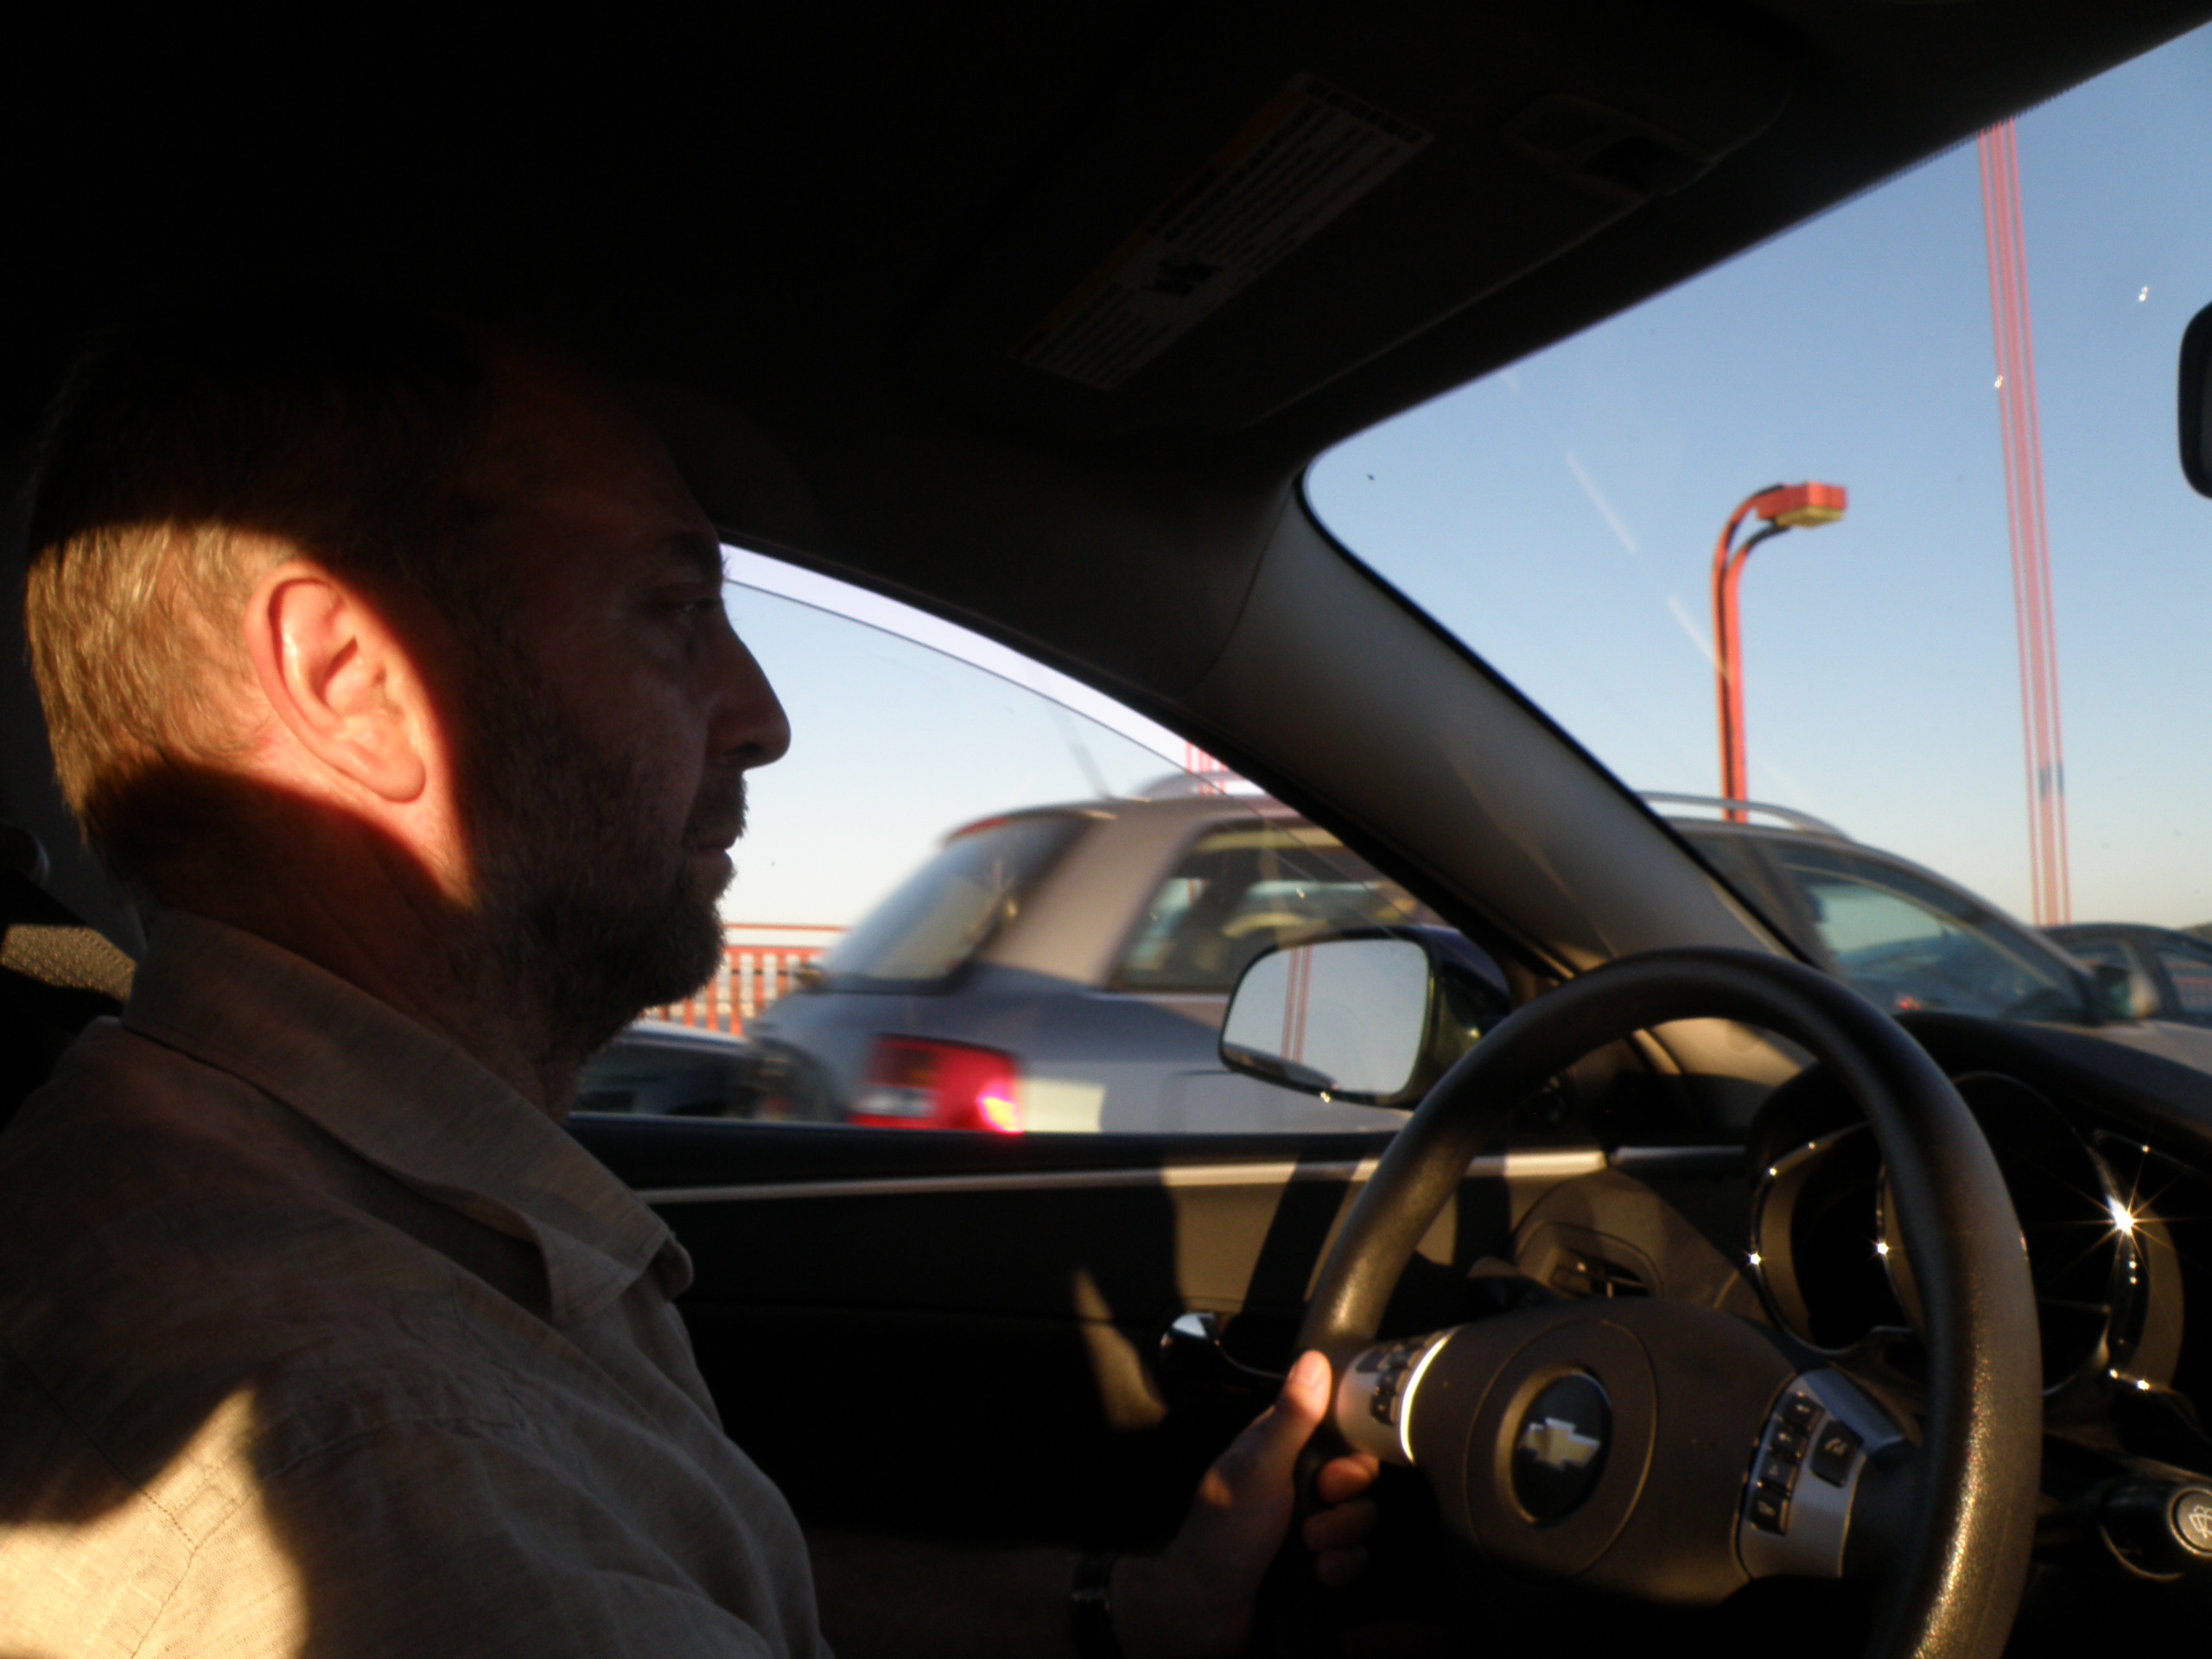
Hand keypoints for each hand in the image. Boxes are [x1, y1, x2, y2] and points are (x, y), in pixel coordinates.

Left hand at [1115, 1350, 1380, 1658]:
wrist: (1208, 1609)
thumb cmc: (1224, 1532)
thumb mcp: (1259, 1468)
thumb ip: (1292, 1417)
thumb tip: (1314, 1359)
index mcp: (1280, 1448)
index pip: (1338, 1430)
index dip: (1350, 1451)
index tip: (1336, 1475)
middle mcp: (1297, 1481)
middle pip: (1358, 1479)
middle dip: (1347, 1505)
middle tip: (1315, 1517)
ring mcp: (1309, 1523)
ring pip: (1360, 1519)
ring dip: (1341, 1539)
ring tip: (1309, 1552)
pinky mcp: (1319, 1561)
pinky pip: (1355, 1557)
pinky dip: (1340, 1568)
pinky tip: (1318, 1576)